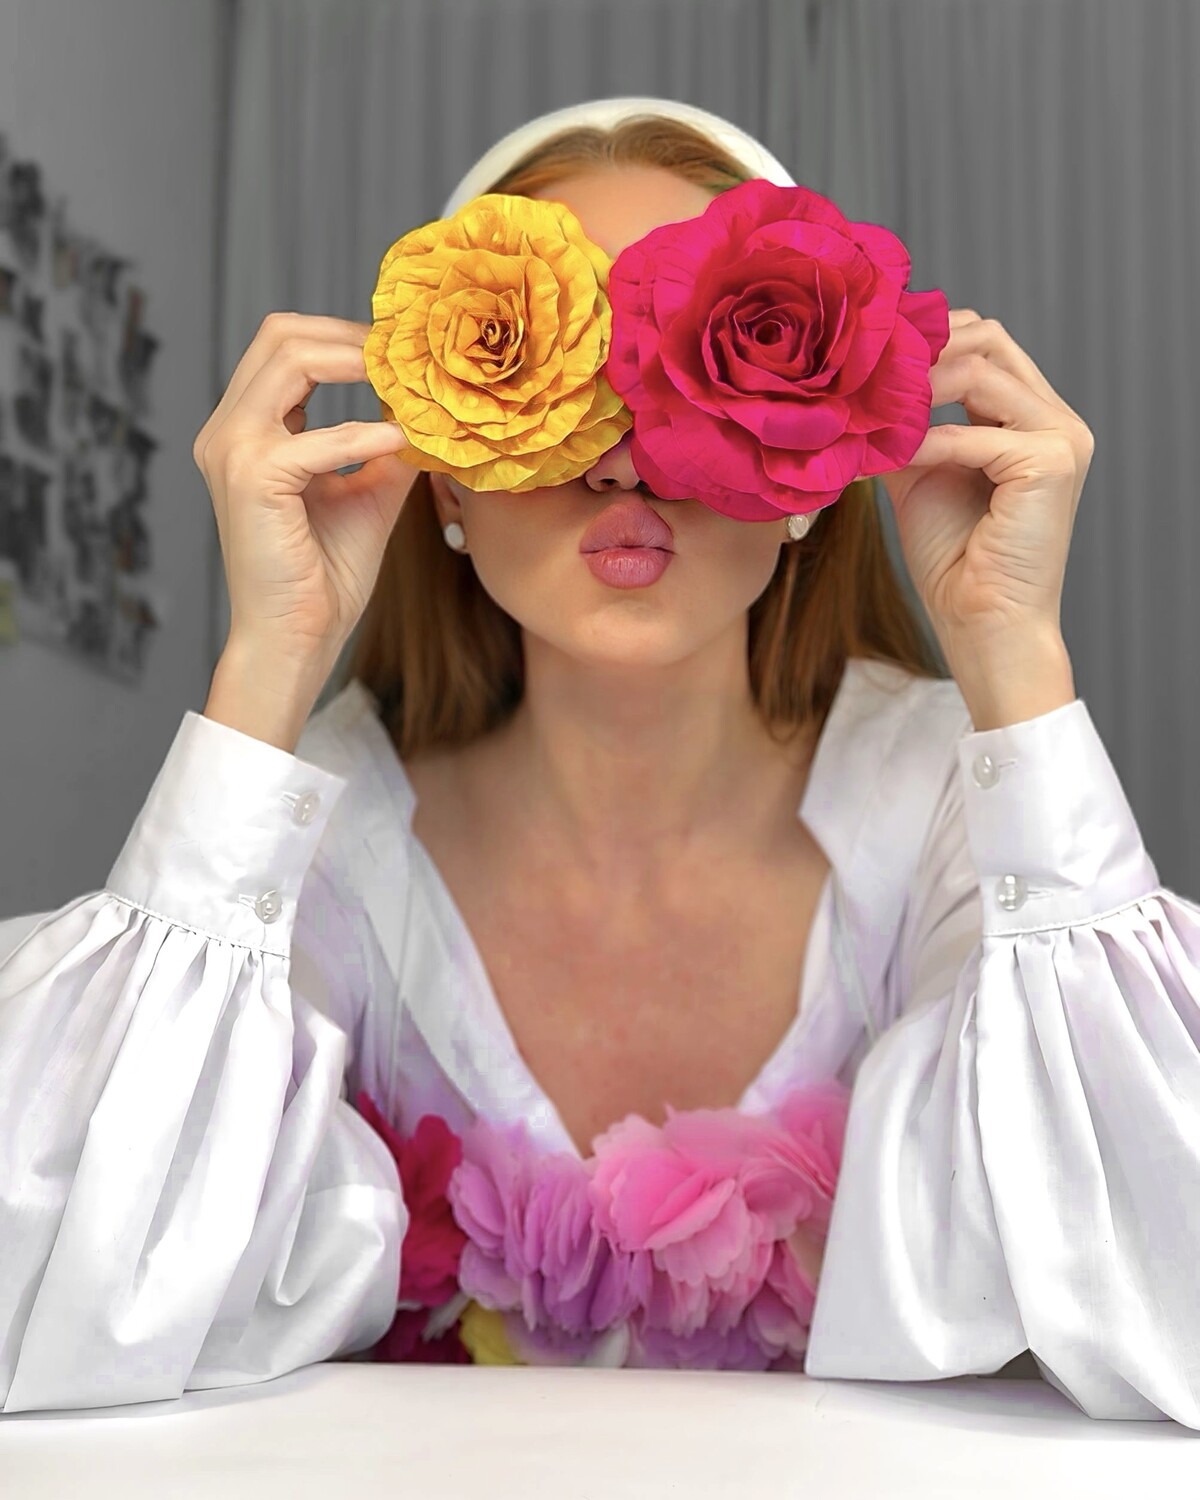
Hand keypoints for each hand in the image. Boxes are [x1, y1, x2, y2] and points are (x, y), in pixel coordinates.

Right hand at [193, 311, 418, 670]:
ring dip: (355, 362)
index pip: (286, 348)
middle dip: (350, 334)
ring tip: (406, 381)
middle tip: (407, 354)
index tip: (403, 353)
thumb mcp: (367, 494)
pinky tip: (399, 441)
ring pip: (289, 359)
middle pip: (280, 334)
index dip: (345, 337)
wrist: (297, 637)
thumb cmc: (323, 575)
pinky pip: (316, 437)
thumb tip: (430, 410)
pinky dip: (363, 435)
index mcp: (248, 432)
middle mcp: (229, 432)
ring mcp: (232, 451)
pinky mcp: (252, 480)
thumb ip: (386, 448)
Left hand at [878, 309, 1094, 661]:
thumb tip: (859, 393)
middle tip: (865, 366)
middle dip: (924, 345)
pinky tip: (887, 456)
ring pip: (982, 370)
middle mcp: (1055, 419)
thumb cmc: (954, 561)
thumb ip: (905, 428)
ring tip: (867, 404)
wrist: (981, 623)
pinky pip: (975, 433)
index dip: (927, 338)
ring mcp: (1062, 438)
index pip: (984, 344)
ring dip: (916, 386)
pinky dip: (925, 441)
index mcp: (1030, 418)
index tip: (868, 352)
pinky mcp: (1052, 464)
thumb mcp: (919, 475)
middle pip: (990, 338)